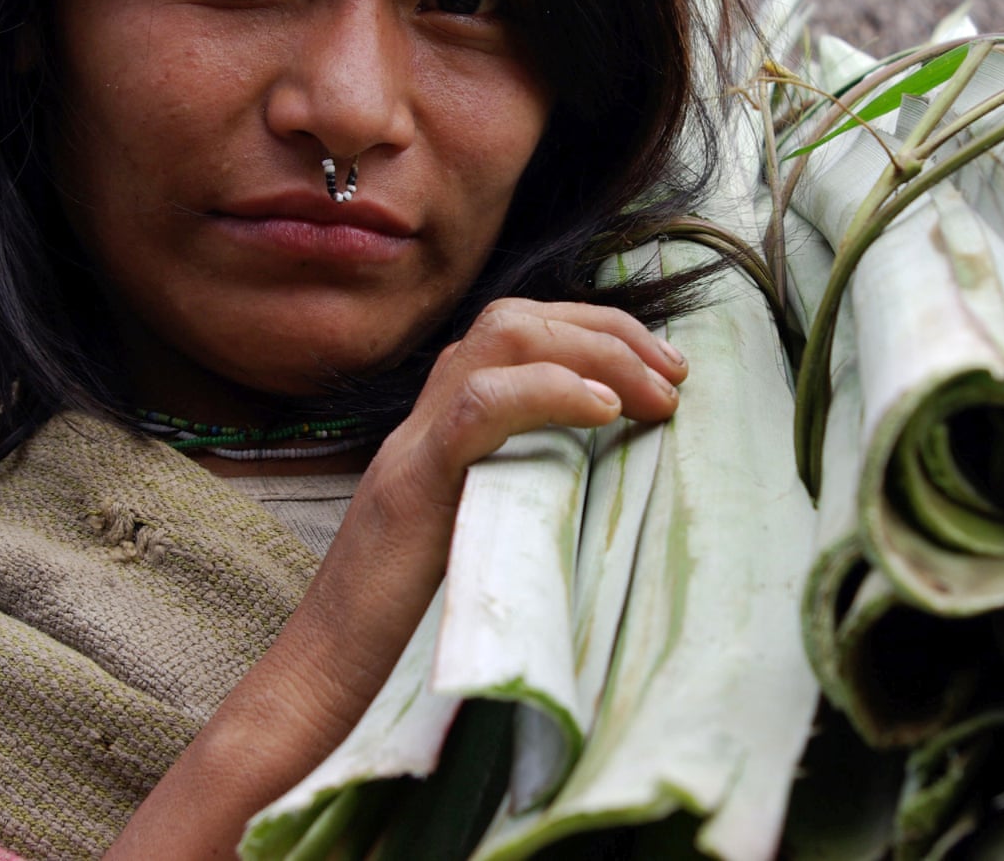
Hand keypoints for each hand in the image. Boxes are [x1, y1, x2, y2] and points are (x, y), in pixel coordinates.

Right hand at [107, 299, 685, 858]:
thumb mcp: (485, 536)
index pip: (517, 334)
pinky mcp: (412, 486)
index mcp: (444, 428)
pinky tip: (604, 411)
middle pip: (515, 321)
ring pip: (498, 341)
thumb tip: (619, 482)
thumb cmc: (413, 626)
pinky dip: (548, 392)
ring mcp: (414, 446)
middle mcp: (426, 421)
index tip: (665, 368)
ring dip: (593, 352)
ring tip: (655, 391)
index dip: (596, 333)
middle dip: (608, 332)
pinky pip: (479, 406)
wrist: (327, 681)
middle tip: (676, 372)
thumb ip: (529, 491)